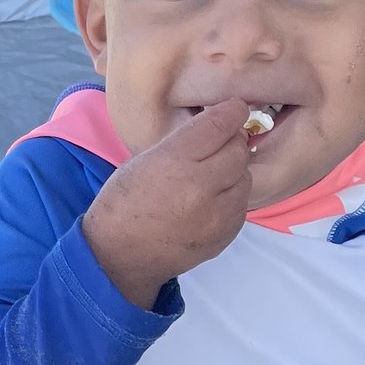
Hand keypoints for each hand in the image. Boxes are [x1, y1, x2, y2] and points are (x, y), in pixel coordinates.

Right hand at [82, 99, 256, 307]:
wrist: (119, 256)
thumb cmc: (125, 202)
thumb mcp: (145, 159)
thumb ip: (185, 141)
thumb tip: (223, 125)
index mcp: (174, 162)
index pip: (220, 125)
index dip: (233, 111)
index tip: (235, 109)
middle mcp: (200, 188)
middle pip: (238, 150)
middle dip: (231, 143)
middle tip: (217, 146)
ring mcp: (216, 216)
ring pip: (246, 177)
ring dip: (234, 171)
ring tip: (211, 177)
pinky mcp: (225, 235)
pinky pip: (242, 204)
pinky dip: (232, 197)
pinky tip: (211, 200)